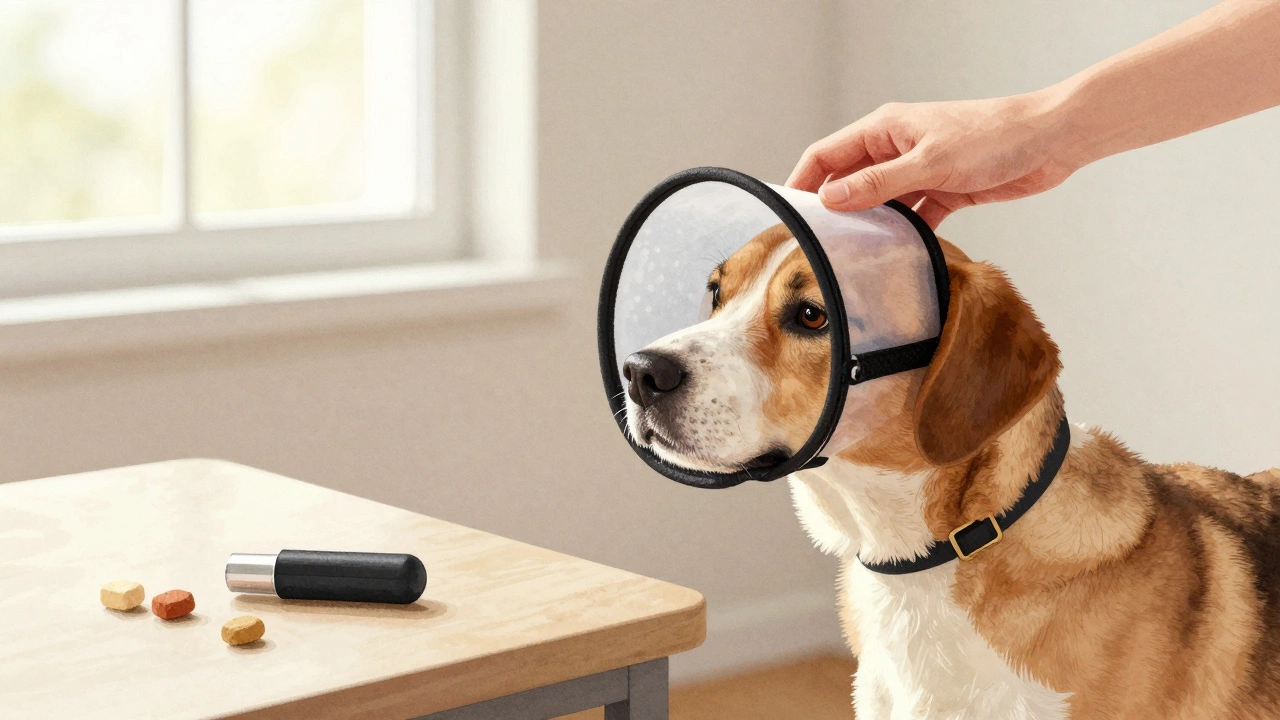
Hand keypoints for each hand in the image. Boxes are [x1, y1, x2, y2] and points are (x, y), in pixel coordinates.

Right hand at [786, 92, 1079, 227]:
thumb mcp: (930, 162)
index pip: (826, 155)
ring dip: (870, 226)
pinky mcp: (944, 190)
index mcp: (885, 128)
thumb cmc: (996, 135)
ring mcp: (919, 170)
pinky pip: (912, 217)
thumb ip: (879, 183)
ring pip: (880, 203)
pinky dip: (905, 235)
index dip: (803, 183)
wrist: (1052, 140)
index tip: (788, 215)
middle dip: (833, 210)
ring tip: (854, 256)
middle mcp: (897, 148)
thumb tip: (832, 198)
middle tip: (818, 243)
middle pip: (849, 181)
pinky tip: (899, 254)